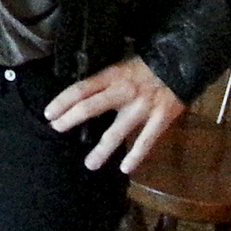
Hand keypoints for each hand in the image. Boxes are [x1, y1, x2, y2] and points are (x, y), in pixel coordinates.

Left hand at [43, 57, 184, 173]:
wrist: (182, 62)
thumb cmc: (148, 65)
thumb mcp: (122, 66)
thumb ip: (106, 82)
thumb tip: (83, 96)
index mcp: (113, 76)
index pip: (81, 89)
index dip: (63, 101)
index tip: (49, 114)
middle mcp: (124, 91)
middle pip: (91, 107)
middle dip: (70, 120)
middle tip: (56, 130)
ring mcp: (142, 107)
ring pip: (117, 131)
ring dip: (102, 150)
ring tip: (90, 165)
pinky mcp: (160, 118)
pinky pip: (146, 141)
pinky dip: (136, 156)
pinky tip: (125, 168)